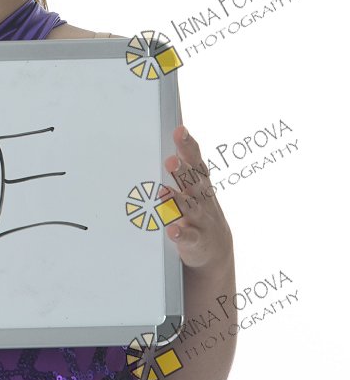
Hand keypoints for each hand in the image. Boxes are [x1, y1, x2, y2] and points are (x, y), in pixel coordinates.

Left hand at [160, 126, 232, 269]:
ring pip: (189, 208)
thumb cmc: (200, 209)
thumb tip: (174, 135)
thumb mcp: (195, 186)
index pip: (195, 161)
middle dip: (182, 171)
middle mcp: (202, 198)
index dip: (188, 145)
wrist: (215, 249)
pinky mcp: (196, 240)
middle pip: (192, 182)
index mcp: (200, 182)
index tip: (179, 130)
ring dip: (176, 200)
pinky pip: (188, 236)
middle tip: (170, 161)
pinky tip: (171, 228)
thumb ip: (184, 164)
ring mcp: (200, 219)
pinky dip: (180, 233)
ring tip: (162, 192)